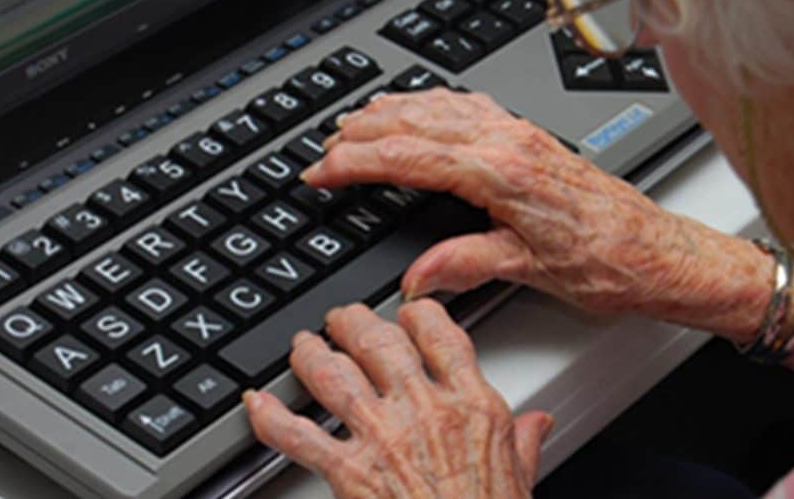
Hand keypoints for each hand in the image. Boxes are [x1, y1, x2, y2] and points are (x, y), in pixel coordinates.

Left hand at [244, 300, 552, 497]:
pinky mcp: (349, 472)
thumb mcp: (521, 478)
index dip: (415, 315)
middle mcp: (424, 410)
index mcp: (471, 405)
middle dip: (353, 323)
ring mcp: (383, 437)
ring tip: (303, 345)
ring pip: (335, 374)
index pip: (439, 334)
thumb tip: (537, 423)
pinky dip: (272, 417)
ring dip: (312, 354)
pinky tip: (257, 403)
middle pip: (379, 342)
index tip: (405, 314)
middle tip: (342, 320)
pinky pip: (299, 435)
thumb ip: (524, 442)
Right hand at [303, 89, 718, 313]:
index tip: (321, 170)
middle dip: (362, 134)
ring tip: (354, 120)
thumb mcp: (530, 270)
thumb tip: (416, 277)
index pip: (409, 158)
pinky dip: (433, 104)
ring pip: (441, 109)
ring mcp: (521, 134)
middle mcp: (510, 143)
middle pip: (416, 124)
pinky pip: (471, 107)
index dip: (356, 163)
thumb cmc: (605, 262)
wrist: (655, 251)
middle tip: (323, 148)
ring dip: (392, 112)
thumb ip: (466, 265)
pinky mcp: (531, 138)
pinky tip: (421, 107)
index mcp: (503, 174)